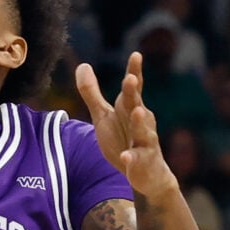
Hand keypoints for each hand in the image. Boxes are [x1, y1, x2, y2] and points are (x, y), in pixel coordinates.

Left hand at [74, 53, 172, 197]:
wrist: (147, 174)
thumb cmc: (124, 139)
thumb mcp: (103, 116)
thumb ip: (92, 92)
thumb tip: (82, 65)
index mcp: (130, 109)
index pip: (133, 88)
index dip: (134, 71)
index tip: (136, 55)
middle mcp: (141, 122)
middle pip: (136, 104)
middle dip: (134, 92)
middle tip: (131, 78)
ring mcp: (144, 142)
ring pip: (143, 130)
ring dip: (140, 122)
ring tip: (138, 112)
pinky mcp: (142, 161)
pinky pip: (137, 158)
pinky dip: (131, 157)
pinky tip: (126, 156)